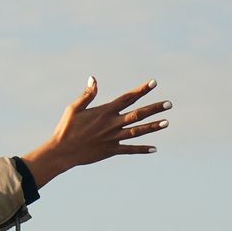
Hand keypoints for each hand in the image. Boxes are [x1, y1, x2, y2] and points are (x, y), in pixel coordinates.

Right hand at [21, 77, 169, 189]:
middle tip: (169, 104)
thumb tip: (94, 79)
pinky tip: (154, 148)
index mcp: (104, 111)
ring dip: (153, 127)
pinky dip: (142, 149)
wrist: (62, 152)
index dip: (141, 90)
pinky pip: (129, 149)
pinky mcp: (111, 150)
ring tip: (167, 122)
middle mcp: (112, 124)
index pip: (127, 98)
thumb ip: (87, 94)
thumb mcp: (74, 108)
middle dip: (154, 108)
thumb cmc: (66, 128)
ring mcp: (113, 138)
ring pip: (137, 131)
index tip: (153, 82)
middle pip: (138, 114)